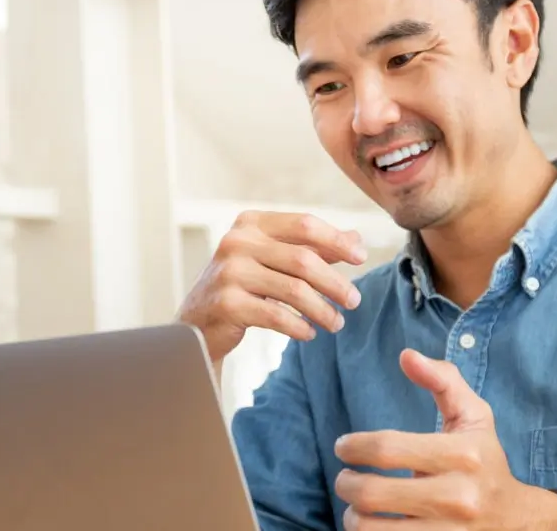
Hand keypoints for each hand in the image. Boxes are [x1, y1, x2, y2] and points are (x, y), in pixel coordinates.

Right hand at [176, 211, 367, 362]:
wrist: (195, 324)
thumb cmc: (242, 287)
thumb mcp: (273, 260)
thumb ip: (311, 247)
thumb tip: (356, 239)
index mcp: (251, 223)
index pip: (304, 225)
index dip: (337, 240)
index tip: (361, 258)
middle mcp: (237, 241)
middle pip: (304, 259)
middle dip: (335, 282)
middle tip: (354, 301)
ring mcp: (229, 272)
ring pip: (294, 290)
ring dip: (322, 309)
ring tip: (337, 323)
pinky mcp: (226, 304)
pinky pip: (276, 315)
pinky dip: (299, 326)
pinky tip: (309, 333)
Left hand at [333, 349, 556, 529]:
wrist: (518, 520)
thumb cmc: (485, 461)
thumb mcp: (473, 416)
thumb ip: (442, 380)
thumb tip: (406, 356)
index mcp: (463, 454)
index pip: (388, 448)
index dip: (354, 446)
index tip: (344, 447)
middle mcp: (458, 497)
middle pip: (372, 493)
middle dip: (346, 483)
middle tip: (345, 478)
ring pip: (370, 529)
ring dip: (352, 516)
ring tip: (356, 507)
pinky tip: (374, 525)